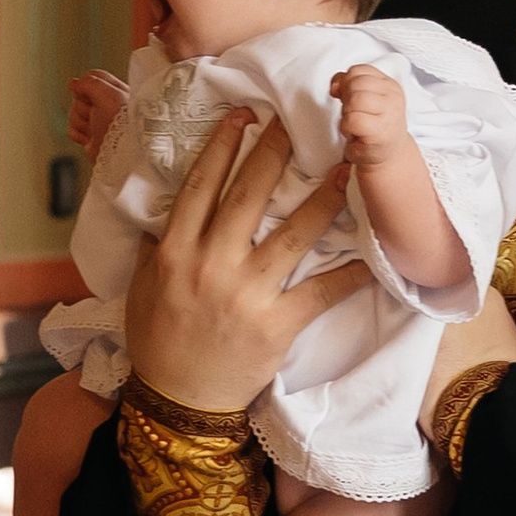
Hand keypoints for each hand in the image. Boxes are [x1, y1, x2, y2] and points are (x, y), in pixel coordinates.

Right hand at [67, 69, 126, 156]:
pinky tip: (89, 138)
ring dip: (81, 122)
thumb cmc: (122, 122)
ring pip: (74, 112)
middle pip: (79, 96)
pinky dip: (78, 134)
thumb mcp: (108, 94)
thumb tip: (74, 83)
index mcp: (115, 92)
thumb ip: (89, 82)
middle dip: (83, 106)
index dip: (86, 84)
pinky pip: (72, 129)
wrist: (123, 152)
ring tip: (96, 129)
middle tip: (97, 115)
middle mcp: (107, 106)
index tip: (91, 94)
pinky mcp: (91, 137)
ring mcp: (98, 122)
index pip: (93, 77)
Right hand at [121, 110, 369, 412]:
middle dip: (274, 152)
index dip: (223, 145)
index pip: (202, 185)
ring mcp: (246, 295)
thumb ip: (155, 245)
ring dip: (323, 199)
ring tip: (345, 168)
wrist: (179, 400)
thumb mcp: (143, 287)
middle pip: (249, 196)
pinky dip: (349, 274)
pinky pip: (320, 293)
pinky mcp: (276, 324)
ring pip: (292, 235)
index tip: (243, 114)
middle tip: (296, 121)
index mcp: (175, 251)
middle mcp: (210, 265)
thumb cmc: (159, 341)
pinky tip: (372, 256)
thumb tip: (163, 206)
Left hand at [330, 62, 407, 174]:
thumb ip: (347, 85)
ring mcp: (389, 113)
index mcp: (389, 85)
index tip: (346, 98)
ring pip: (355, 99)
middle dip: (346, 98)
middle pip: (355, 83)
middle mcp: (392, 96)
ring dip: (347, 113)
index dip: (345, 83)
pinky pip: (353, 120)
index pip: (358, 71)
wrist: (388, 155)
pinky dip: (346, 127)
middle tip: (353, 113)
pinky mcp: (381, 132)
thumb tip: (335, 86)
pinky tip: (354, 134)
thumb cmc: (373, 127)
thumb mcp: (363, 99)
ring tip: (354, 123)